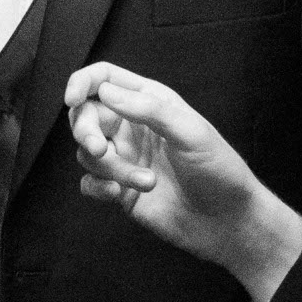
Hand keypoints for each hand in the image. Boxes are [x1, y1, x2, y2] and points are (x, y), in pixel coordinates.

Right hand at [64, 63, 301, 301]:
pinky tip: (119, 195)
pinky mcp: (120, 189)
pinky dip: (98, 187)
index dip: (82, 83)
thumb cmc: (219, 170)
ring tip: (145, 182)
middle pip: (86, 115)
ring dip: (110, 168)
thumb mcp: (190, 131)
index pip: (103, 79)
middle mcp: (132, 127)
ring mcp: (125, 158)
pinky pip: (89, 182)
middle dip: (85, 131)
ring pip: (87, 152)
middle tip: (101, 150)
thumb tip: (104, 91)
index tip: (72, 99)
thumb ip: (148, 109)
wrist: (229, 222)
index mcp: (149, 103)